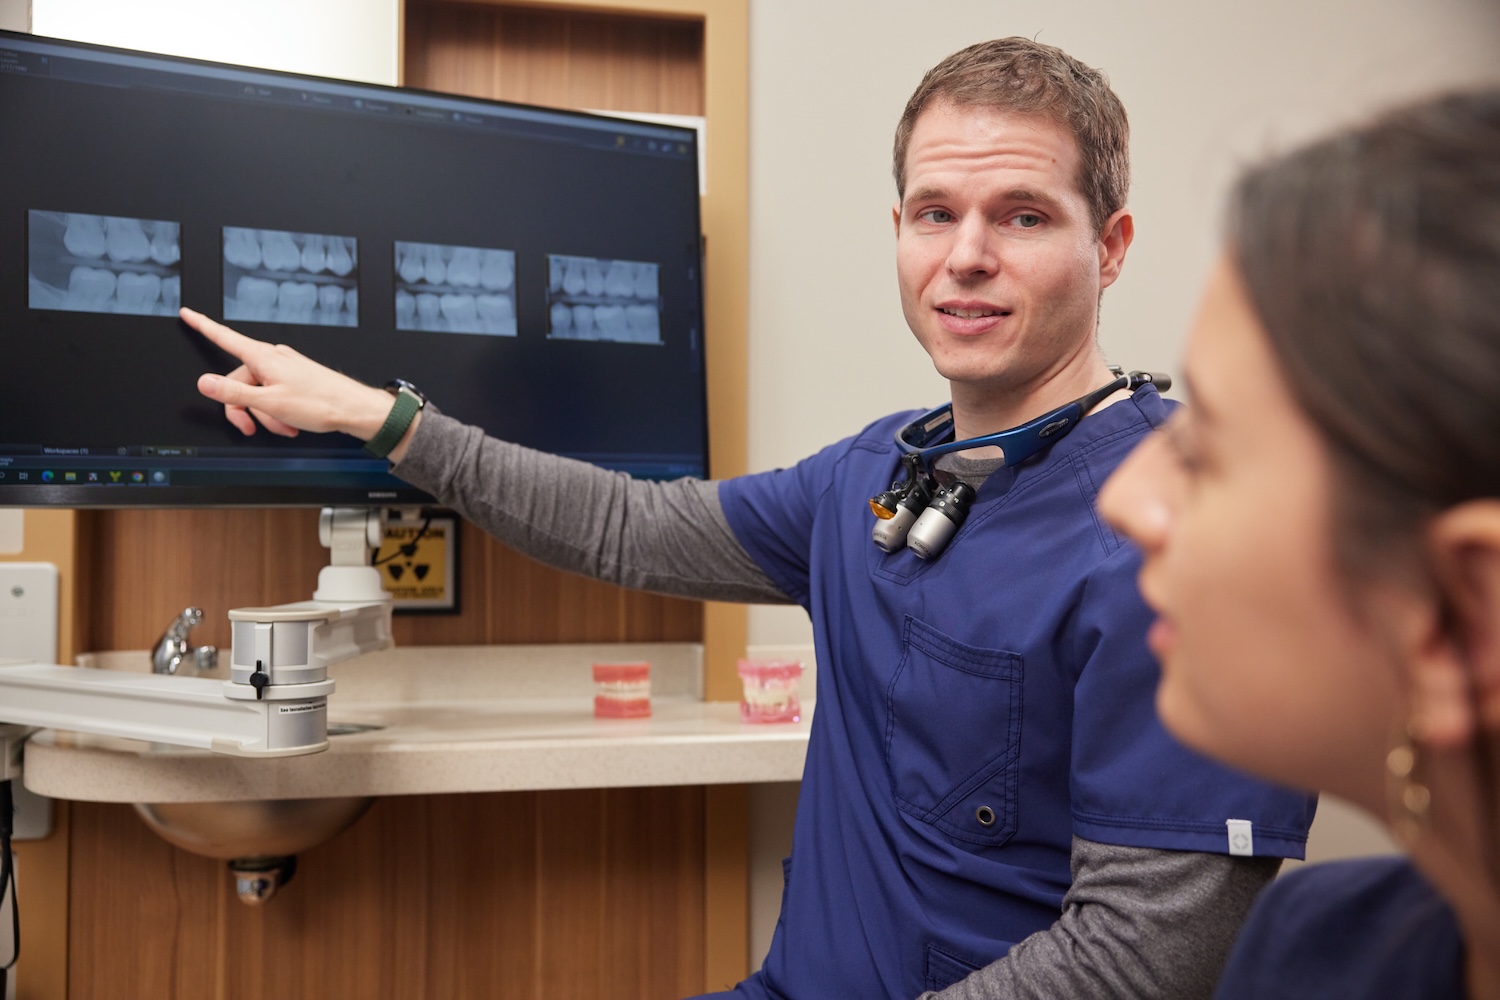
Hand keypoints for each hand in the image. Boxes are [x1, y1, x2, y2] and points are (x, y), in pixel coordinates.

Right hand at [182, 306, 393, 441]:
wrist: (353, 408)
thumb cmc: (320, 403)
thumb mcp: (269, 402)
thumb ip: (234, 393)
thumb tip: (206, 383)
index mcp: (262, 357)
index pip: (224, 337)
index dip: (203, 326)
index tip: (188, 314)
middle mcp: (273, 358)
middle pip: (239, 382)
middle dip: (244, 409)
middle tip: (251, 428)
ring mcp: (285, 367)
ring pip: (259, 392)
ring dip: (266, 415)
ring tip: (283, 427)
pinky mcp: (295, 378)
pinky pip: (275, 394)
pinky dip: (278, 412)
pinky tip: (290, 423)